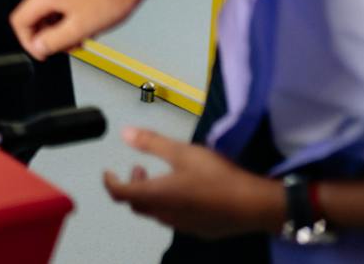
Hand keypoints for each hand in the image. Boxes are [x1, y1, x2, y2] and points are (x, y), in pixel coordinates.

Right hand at [10, 0, 146, 59]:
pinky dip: (65, 21)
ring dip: (58, 31)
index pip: (19, 21)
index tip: (42, 53)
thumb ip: (54, 41)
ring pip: (45, 15)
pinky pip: (55, 8)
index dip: (28, 42)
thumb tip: (37, 48)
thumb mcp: (80, 28)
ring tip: (79, 37)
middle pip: (32, 18)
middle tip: (67, 46)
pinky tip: (82, 27)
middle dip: (48, 37)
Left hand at [103, 128, 283, 237]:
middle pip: (136, 205)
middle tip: (140, 168)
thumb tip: (125, 133)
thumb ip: (151, 142)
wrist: (255, 205)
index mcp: (156, 196)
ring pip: (155, 213)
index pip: (120, 194)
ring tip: (163, 177)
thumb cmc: (217, 177)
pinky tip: (186, 192)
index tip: (108, 172)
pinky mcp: (200, 230)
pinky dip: (168, 204)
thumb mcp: (182, 152)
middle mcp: (166, 214)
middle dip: (132, 186)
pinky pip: (175, 218)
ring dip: (150, 195)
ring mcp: (183, 225)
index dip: (109, 182)